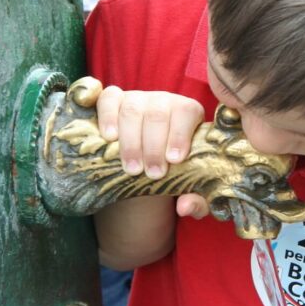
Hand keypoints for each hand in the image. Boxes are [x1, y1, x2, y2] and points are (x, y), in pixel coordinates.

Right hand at [95, 85, 210, 218]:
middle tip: (153, 174)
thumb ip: (197, 200)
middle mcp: (163, 101)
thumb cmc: (174, 172)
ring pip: (132, 109)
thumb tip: (185, 206)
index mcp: (187, 112)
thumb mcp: (190, 187)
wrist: (150, 162)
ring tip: (132, 168)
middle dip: (154, 146)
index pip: (186, 112)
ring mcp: (137, 98)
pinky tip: (109, 137)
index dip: (180, 134)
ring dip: (131, 141)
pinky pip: (108, 98)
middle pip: (158, 113)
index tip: (174, 160)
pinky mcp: (114, 100)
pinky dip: (107, 115)